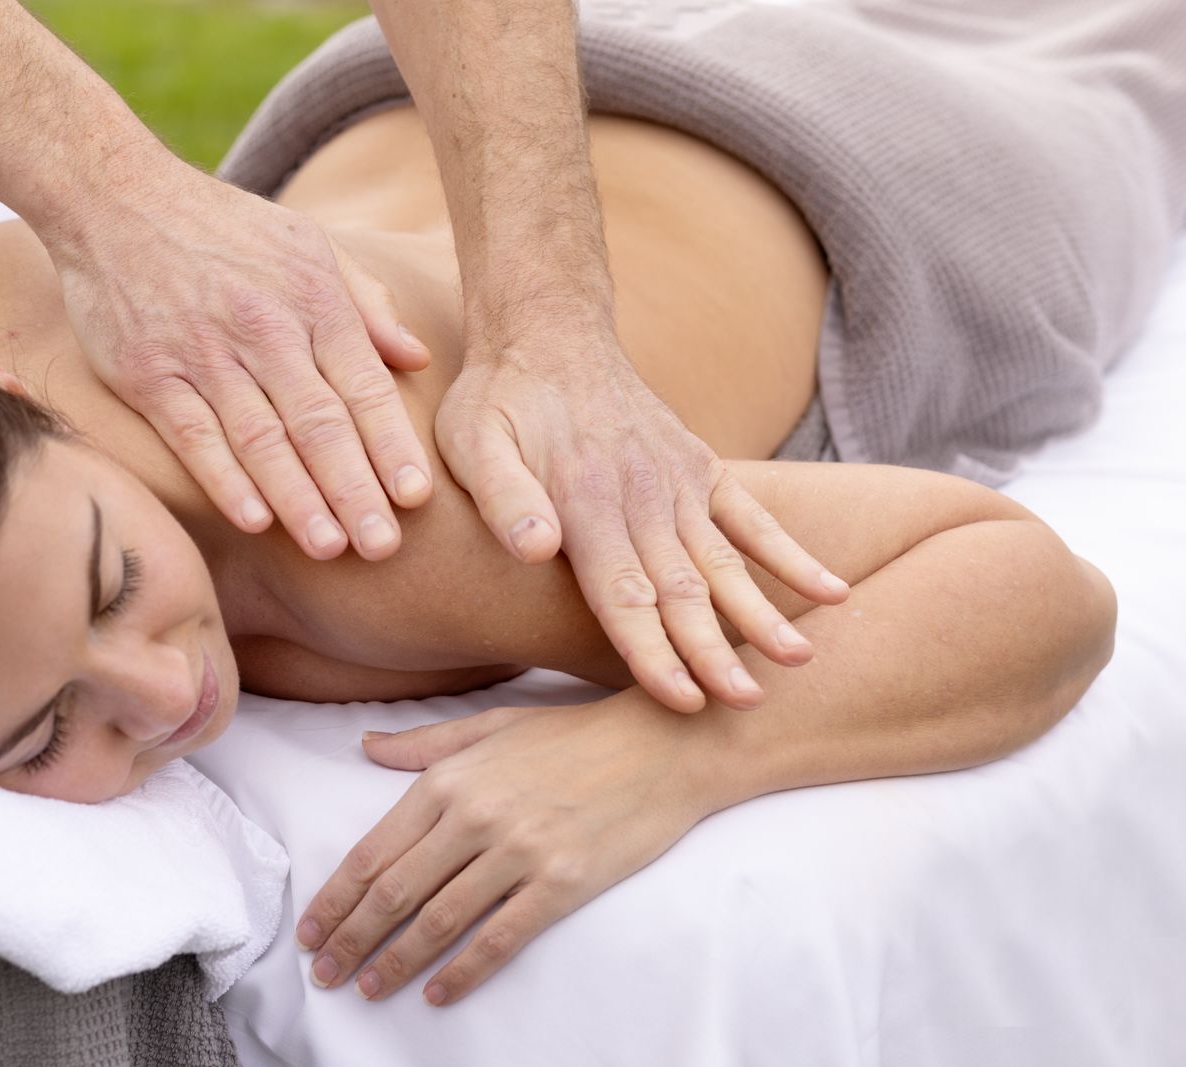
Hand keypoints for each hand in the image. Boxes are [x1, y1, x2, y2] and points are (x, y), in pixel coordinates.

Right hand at [50, 162, 434, 560]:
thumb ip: (364, 305)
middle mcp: (264, 329)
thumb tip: (416, 358)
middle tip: (383, 545)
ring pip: (261, 438)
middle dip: (355, 489)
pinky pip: (194, 435)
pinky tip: (254, 520)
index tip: (417, 498)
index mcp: (313, 300)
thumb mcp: (308, 244)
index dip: (392, 445)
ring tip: (329, 548)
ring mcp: (204, 354)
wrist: (114, 196)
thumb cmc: (224, 227)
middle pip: (319, 423)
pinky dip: (225, 479)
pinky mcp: (150, 373)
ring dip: (298, 499)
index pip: (364, 387)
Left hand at [295, 695, 729, 1006]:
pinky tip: (437, 993)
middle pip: (395, 892)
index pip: (375, 850)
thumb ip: (424, 744)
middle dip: (351, 939)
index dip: (336, 897)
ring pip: (439, 920)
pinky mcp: (561, 883)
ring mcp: (519, 852)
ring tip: (369, 987)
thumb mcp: (492, 725)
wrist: (662, 746)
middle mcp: (475, 816)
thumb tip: (365, 747)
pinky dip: (463, 972)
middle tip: (324, 974)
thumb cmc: (575, 734)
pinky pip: (499, 938)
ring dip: (396, 961)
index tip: (312, 931)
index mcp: (450, 779)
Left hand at [434, 336, 848, 709]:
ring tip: (798, 660)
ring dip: (761, 613)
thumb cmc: (499, 400)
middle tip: (747, 704)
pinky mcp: (700, 468)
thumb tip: (537, 549)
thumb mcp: (473, 442)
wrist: (549, 333)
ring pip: (724, 561)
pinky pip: (752, 517)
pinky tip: (833, 592)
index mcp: (584, 499)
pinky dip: (789, 554)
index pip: (621, 592)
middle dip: (713, 651)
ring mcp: (678, 481)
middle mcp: (642, 494)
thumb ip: (505, 498)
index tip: (682, 700)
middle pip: (681, 589)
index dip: (650, 651)